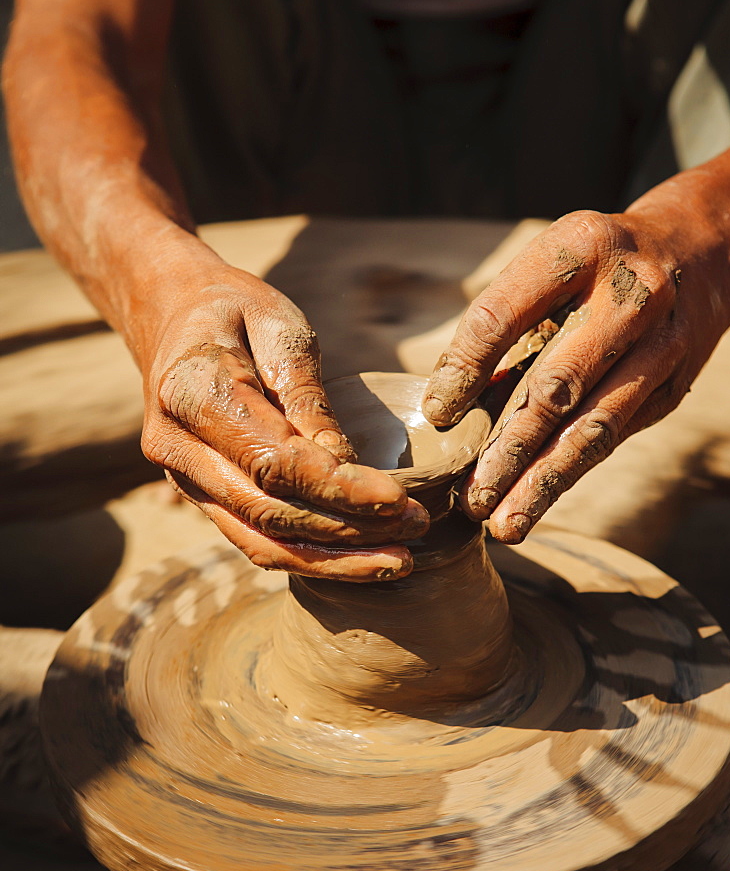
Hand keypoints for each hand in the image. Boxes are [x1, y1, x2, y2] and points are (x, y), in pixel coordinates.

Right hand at [139, 261, 428, 578]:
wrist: (172, 316)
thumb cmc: (235, 310)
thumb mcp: (280, 327)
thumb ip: (307, 397)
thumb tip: (344, 466)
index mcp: (190, 391)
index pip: (274, 460)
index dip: (338, 488)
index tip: (399, 498)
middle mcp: (176, 446)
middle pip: (268, 512)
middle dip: (347, 529)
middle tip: (416, 525)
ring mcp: (182, 479)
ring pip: (259, 541)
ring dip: (331, 561)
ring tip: (398, 559)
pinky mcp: (199, 497)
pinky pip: (252, 540)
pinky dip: (307, 558)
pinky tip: (358, 561)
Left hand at [423, 204, 729, 542]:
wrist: (697, 253)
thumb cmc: (595, 266)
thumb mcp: (550, 267)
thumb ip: (505, 326)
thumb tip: (451, 403)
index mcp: (579, 249)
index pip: (503, 315)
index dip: (465, 368)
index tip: (437, 414)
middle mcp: (628, 297)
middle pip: (556, 385)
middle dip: (508, 450)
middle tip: (472, 499)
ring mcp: (659, 346)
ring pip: (593, 427)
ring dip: (543, 482)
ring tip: (505, 524)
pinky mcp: (671, 387)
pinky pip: (613, 437)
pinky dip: (570, 471)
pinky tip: (536, 499)